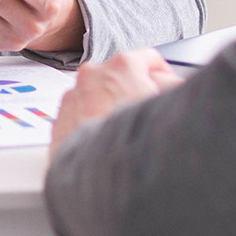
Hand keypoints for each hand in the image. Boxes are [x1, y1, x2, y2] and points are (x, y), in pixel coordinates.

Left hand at [49, 50, 181, 157]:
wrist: (96, 176)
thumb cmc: (131, 145)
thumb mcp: (168, 108)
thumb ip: (173, 89)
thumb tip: (174, 85)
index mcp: (123, 66)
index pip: (150, 59)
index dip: (164, 75)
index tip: (167, 86)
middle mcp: (93, 75)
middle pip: (122, 77)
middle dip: (135, 92)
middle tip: (148, 115)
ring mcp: (73, 96)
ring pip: (99, 95)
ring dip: (112, 107)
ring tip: (125, 134)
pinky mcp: (60, 119)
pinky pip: (81, 113)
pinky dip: (92, 122)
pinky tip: (105, 144)